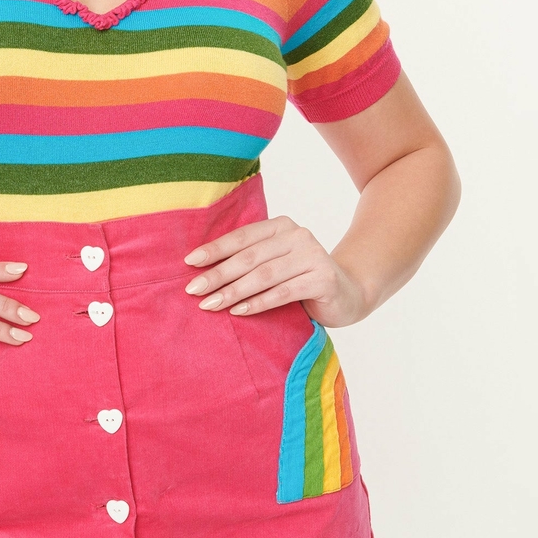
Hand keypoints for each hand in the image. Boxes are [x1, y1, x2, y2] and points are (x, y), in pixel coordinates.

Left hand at [183, 216, 368, 327]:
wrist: (348, 293)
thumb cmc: (301, 279)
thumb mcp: (275, 264)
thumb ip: (250, 260)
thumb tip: (201, 270)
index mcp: (281, 226)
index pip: (242, 237)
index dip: (214, 249)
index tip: (189, 263)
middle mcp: (298, 235)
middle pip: (249, 257)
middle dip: (218, 274)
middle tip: (193, 290)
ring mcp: (313, 256)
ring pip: (264, 275)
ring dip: (233, 291)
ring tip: (210, 304)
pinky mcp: (323, 279)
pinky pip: (284, 292)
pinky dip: (259, 302)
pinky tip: (239, 311)